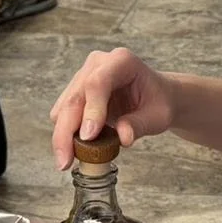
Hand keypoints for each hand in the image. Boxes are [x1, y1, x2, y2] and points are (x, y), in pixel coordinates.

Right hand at [48, 47, 175, 165]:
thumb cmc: (159, 102)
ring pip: (63, 108)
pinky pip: (63, 115)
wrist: (155, 97)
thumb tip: (123, 138)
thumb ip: (140, 125)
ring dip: (62, 136)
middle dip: (66, 131)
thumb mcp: (158, 116)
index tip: (88, 137)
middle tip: (65, 161)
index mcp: (121, 61)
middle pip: (74, 97)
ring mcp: (83, 76)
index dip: (91, 110)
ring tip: (68, 160)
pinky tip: (75, 150)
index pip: (98, 83)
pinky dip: (65, 134)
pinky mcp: (75, 92)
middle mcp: (98, 64)